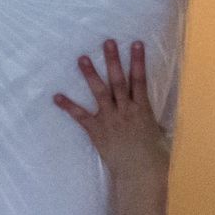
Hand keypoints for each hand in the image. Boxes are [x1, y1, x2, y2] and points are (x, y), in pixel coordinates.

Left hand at [54, 39, 167, 181]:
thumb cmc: (153, 155)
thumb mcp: (157, 132)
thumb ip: (151, 119)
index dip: (138, 61)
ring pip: (100, 92)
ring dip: (90, 75)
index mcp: (143, 109)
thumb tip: (149, 112)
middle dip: (113, 60)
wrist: (140, 172)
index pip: (140, 80)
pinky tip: (56, 96)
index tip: (136, 43)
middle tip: (107, 42)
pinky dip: (68, 106)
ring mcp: (110, 119)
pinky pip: (81, 116)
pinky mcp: (97, 130)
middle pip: (118, 80)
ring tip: (82, 58)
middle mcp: (126, 110)